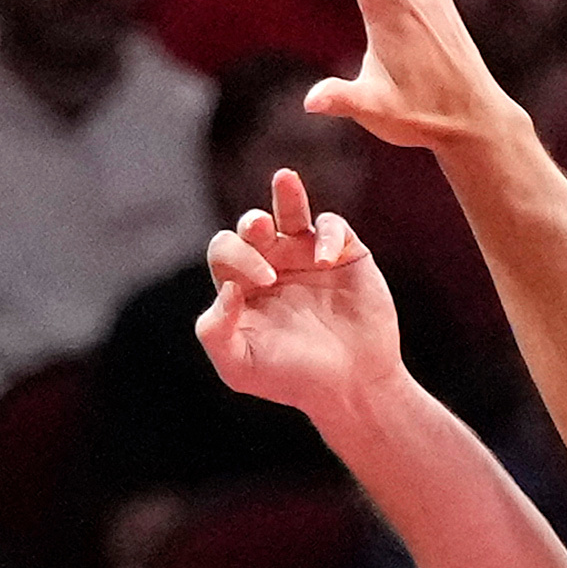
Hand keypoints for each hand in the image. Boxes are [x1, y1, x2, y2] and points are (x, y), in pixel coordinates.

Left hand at [195, 169, 403, 421]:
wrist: (351, 388)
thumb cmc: (292, 379)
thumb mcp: (239, 366)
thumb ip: (215, 332)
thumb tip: (226, 288)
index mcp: (243, 286)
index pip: (225, 251)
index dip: (236, 257)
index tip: (260, 285)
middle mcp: (272, 265)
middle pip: (251, 226)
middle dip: (250, 224)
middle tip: (258, 230)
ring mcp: (308, 257)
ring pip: (292, 211)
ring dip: (287, 194)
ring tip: (284, 179)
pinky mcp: (346, 255)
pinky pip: (332, 226)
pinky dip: (328, 234)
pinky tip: (325, 257)